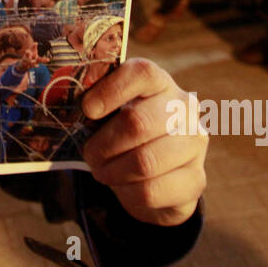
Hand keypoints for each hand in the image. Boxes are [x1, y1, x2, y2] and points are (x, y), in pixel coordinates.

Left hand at [81, 58, 207, 225]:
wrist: (157, 173)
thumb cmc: (125, 134)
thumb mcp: (112, 114)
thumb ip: (97, 108)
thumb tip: (71, 113)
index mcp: (160, 83)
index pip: (142, 73)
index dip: (111, 90)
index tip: (88, 109)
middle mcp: (185, 108)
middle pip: (139, 123)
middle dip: (103, 145)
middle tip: (90, 154)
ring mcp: (194, 144)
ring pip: (145, 161)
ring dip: (112, 171)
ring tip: (102, 171)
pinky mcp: (196, 180)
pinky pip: (151, 190)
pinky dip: (127, 192)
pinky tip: (124, 186)